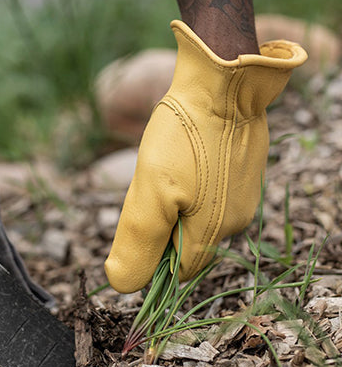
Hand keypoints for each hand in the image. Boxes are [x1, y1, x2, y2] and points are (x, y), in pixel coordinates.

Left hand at [105, 20, 306, 292]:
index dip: (151, 260)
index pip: (178, 271)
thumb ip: (138, 242)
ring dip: (175, 204)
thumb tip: (122, 284)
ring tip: (166, 170)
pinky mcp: (243, 169)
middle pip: (187, 242)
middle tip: (148, 190)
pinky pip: (210, 192)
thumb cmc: (184, 138)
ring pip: (198, 216)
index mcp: (215, 231)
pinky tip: (183, 158)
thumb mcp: (151, 193)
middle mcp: (237, 219)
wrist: (222, 82)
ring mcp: (243, 193)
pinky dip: (190, 184)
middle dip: (162, 227)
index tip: (134, 229)